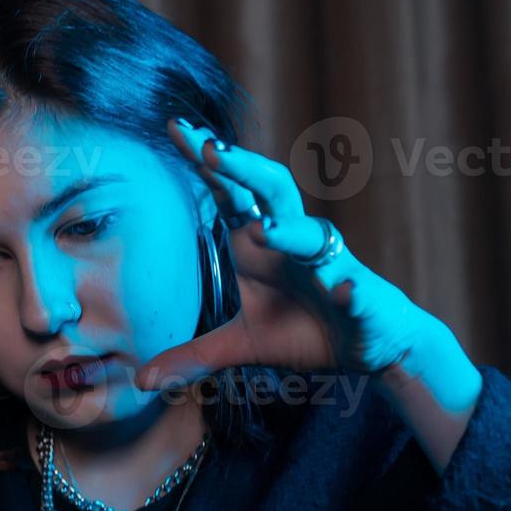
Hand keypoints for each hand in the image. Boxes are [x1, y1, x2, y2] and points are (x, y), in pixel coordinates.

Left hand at [137, 118, 428, 387]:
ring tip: (262, 229)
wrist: (368, 345)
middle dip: (245, 169)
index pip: (230, 193)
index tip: (177, 128)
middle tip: (213, 149)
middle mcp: (293, 243)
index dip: (208, 162)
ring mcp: (329, 267)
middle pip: (271, 192)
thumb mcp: (238, 347)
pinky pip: (355, 289)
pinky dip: (348, 289)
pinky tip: (341, 291)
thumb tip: (142, 382)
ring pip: (313, 238)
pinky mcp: (360, 299)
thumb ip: (191, 357)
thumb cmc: (301, 329)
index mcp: (259, 244)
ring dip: (288, 231)